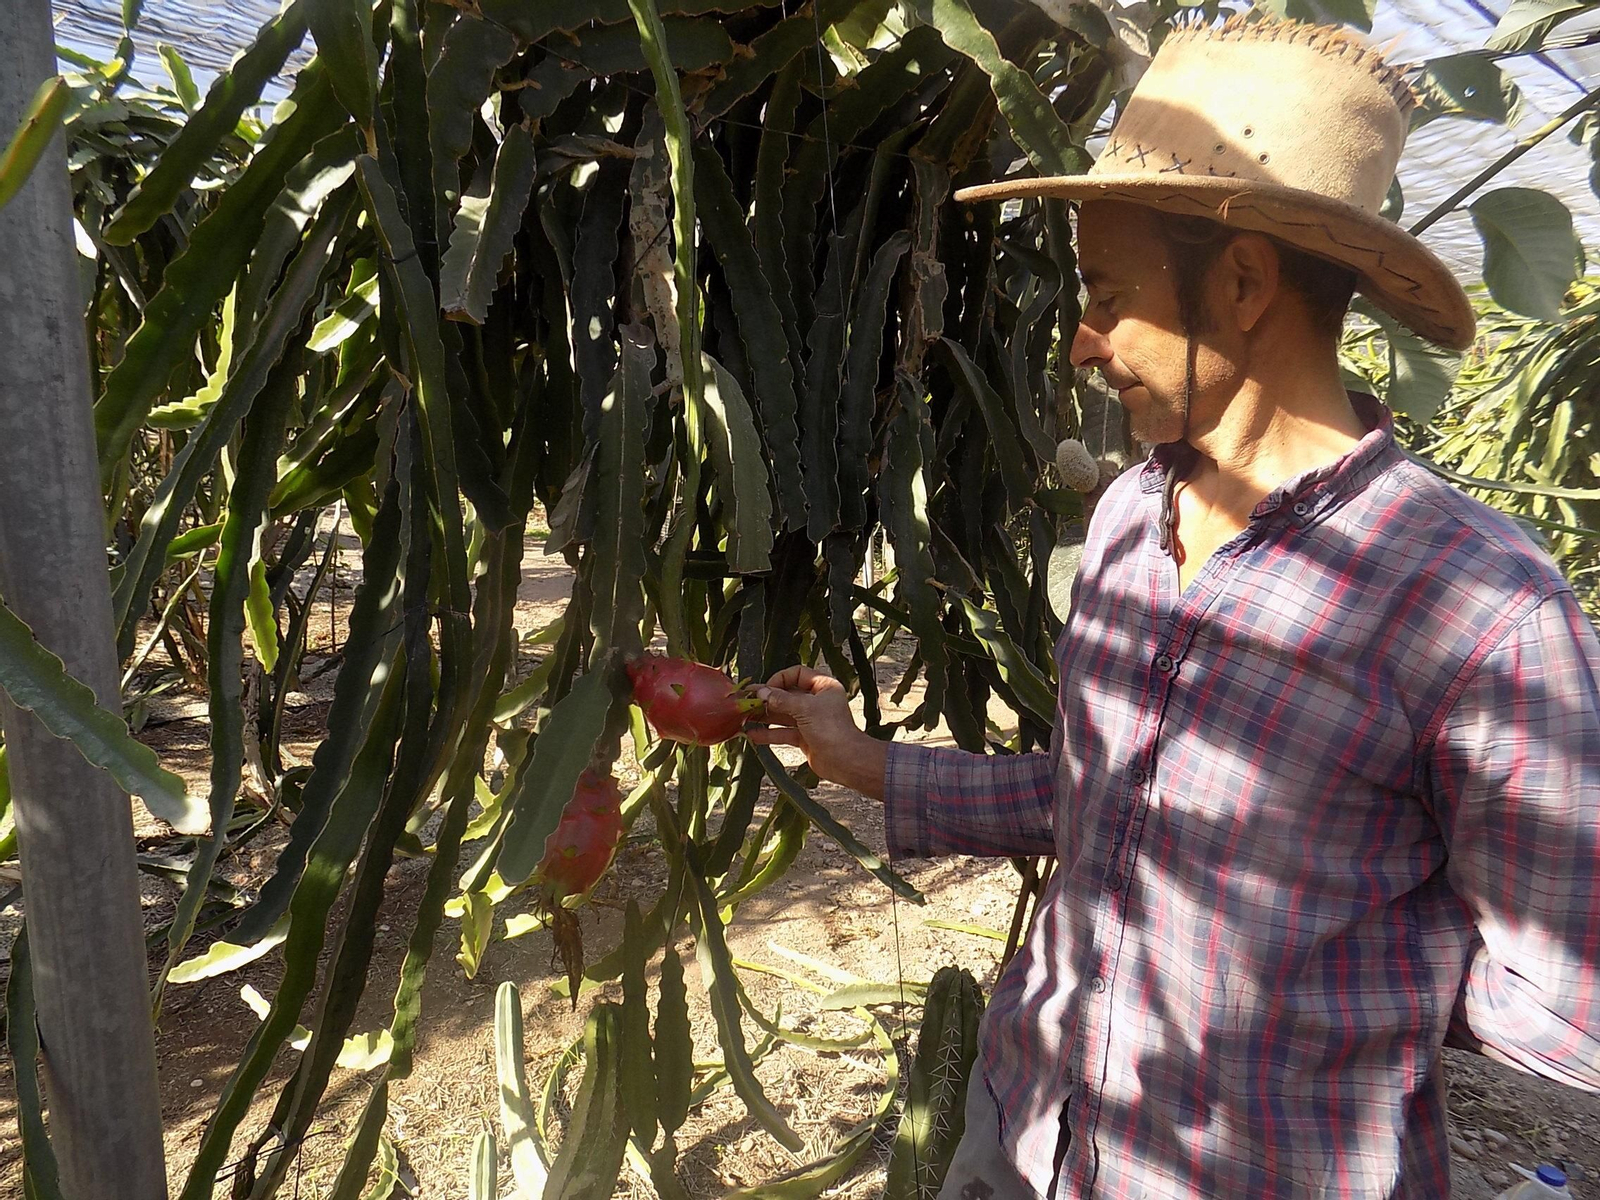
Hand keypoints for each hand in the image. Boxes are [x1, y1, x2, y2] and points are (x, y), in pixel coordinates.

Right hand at [746, 666, 888, 798]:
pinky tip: (753, 734)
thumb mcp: (804, 708)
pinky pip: (783, 732)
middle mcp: (817, 701)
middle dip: (767, 699)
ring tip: (745, 717)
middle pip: (787, 695)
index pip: (797, 674)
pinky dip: (769, 733)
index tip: (765, 689)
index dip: (780, 679)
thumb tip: (761, 692)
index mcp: (823, 687)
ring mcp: (810, 720)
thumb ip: (781, 699)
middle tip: (747, 702)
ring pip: (783, 714)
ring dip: (765, 716)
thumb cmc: (832, 730)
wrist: (845, 761)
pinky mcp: (805, 737)